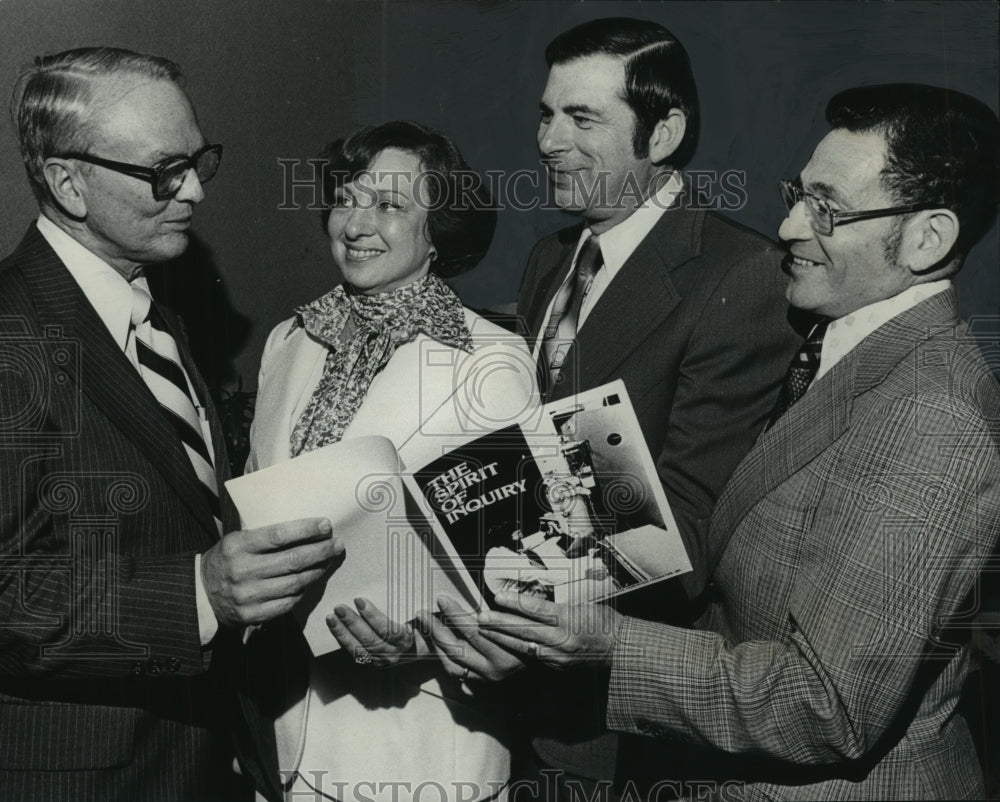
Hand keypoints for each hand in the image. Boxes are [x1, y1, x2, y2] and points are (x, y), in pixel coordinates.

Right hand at [201, 517, 342, 626]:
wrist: (200, 594)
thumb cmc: (226, 560)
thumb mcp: (236, 540)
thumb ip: (264, 535)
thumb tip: (306, 529)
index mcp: (237, 546)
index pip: (279, 536)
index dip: (306, 530)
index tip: (326, 525)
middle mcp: (242, 571)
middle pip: (292, 560)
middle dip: (321, 551)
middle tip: (337, 544)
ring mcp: (247, 596)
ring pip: (294, 583)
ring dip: (317, 571)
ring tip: (328, 561)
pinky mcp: (252, 615)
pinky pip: (287, 603)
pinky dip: (302, 591)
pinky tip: (310, 581)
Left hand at [326, 598, 418, 667]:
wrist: (423, 649)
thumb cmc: (424, 628)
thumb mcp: (429, 620)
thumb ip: (425, 615)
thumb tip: (418, 605)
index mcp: (407, 642)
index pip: (389, 630)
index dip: (373, 616)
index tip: (360, 601)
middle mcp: (393, 655)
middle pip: (370, 640)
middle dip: (352, 623)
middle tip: (339, 607)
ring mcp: (381, 661)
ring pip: (359, 649)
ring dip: (342, 633)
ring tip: (331, 617)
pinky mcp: (372, 663)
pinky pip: (355, 653)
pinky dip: (343, 640)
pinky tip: (334, 628)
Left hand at [414, 595, 526, 681]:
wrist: (546, 654)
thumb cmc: (531, 628)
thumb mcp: (521, 615)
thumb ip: (503, 607)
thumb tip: (474, 591)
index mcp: (508, 650)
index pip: (474, 630)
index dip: (454, 614)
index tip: (442, 599)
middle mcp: (496, 667)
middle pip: (458, 647)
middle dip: (436, 628)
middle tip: (423, 612)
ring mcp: (487, 677)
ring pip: (452, 661)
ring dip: (435, 642)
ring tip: (424, 624)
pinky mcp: (480, 682)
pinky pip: (454, 670)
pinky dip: (442, 655)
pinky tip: (435, 639)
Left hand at [476, 592, 621, 669]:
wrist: (622, 649)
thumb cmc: (604, 622)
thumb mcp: (583, 605)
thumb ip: (557, 605)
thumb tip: (531, 601)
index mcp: (570, 619)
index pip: (537, 609)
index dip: (516, 603)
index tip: (498, 596)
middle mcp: (562, 639)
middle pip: (526, 630)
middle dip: (501, 624)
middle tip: (481, 617)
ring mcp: (559, 656)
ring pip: (525, 646)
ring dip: (503, 638)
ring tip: (485, 630)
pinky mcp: (558, 666)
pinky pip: (533, 657)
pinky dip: (517, 650)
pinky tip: (503, 645)